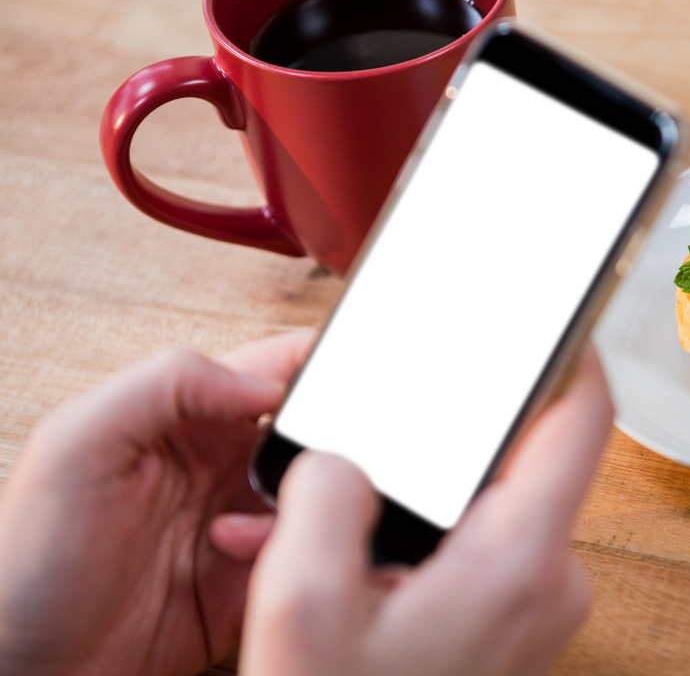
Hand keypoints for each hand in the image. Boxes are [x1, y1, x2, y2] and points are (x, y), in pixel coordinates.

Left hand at [0, 330, 313, 675]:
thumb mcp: (76, 444)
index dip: (318, 365)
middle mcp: (222, 463)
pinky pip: (308, 555)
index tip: (338, 382)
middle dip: (326, 445)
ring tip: (248, 529)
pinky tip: (254, 567)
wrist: (28, 672)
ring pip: (321, 495)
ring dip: (310, 506)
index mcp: (185, 415)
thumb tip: (262, 383)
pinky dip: (303, 555)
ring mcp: (242, 523)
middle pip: (312, 432)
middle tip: (309, 468)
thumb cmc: (25, 561)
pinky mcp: (254, 581)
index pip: (273, 367)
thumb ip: (165, 384)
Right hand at [240, 346, 613, 675]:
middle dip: (446, 431)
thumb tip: (343, 454)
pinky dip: (421, 534)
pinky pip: (479, 544)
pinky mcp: (514, 618)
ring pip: (489, 500)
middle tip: (379, 428)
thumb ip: (323, 496)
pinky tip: (350, 556)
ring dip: (418, 491)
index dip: (573, 348)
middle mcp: (551, 578)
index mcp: (519, 559)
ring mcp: (537, 602)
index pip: (582, 416)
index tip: (556, 306)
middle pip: (523, 452)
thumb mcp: (302, 605)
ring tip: (334, 511)